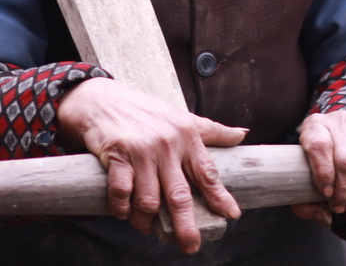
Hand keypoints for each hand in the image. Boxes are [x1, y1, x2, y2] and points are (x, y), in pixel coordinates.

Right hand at [56, 77, 246, 252]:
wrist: (102, 99)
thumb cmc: (145, 111)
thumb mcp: (181, 117)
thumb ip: (211, 130)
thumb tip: (243, 134)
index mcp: (186, 136)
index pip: (207, 172)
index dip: (220, 196)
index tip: (231, 215)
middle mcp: (167, 144)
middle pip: (179, 195)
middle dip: (186, 225)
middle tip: (190, 245)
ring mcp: (141, 151)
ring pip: (149, 200)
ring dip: (146, 220)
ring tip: (146, 227)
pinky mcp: (117, 155)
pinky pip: (122, 193)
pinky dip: (122, 209)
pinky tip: (124, 213)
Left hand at [290, 111, 345, 225]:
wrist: (341, 135)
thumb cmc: (319, 162)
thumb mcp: (303, 177)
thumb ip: (304, 203)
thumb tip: (326, 218)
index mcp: (314, 126)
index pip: (319, 146)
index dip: (324, 173)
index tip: (326, 194)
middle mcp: (339, 119)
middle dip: (344, 191)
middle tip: (340, 207)